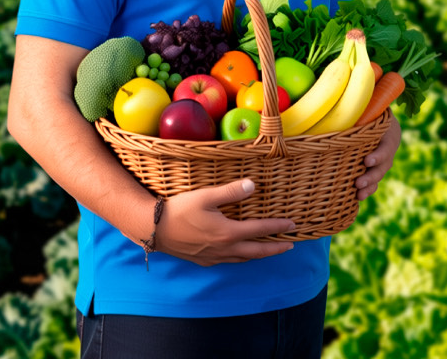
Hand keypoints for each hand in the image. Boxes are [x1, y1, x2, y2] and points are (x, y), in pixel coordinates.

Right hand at [154, 179, 295, 265]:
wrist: (154, 230)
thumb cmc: (179, 210)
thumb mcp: (206, 196)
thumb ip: (231, 192)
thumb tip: (252, 185)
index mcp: (228, 233)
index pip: (260, 230)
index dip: (278, 227)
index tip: (292, 225)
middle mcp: (224, 248)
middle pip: (257, 251)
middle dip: (275, 248)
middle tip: (290, 246)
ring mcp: (214, 257)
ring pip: (243, 258)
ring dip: (259, 254)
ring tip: (270, 250)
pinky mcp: (204, 261)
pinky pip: (229, 261)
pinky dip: (241, 257)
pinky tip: (240, 253)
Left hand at [355, 113, 400, 199]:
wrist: (384, 120)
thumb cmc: (373, 112)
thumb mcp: (371, 109)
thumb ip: (360, 111)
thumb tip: (339, 105)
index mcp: (389, 135)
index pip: (385, 148)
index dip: (378, 156)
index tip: (367, 161)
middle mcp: (388, 150)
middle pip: (382, 166)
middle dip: (370, 176)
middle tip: (358, 182)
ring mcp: (383, 161)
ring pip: (378, 176)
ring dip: (369, 186)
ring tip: (358, 194)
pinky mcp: (377, 168)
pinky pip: (374, 181)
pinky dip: (368, 189)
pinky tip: (358, 197)